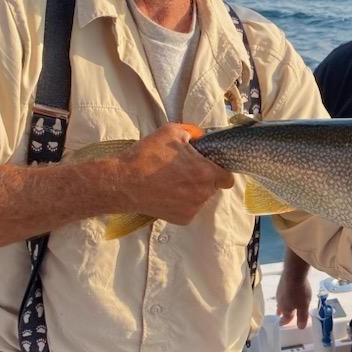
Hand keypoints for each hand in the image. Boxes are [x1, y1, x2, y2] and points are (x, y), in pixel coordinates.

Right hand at [115, 123, 234, 223]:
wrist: (123, 183)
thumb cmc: (146, 157)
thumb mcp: (171, 132)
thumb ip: (192, 132)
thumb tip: (201, 136)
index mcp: (205, 173)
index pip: (227, 178)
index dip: (220, 171)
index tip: (210, 167)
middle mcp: (202, 194)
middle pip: (213, 187)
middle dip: (203, 179)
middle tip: (184, 171)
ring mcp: (193, 208)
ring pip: (200, 198)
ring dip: (192, 191)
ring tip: (171, 182)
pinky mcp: (182, 219)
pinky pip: (189, 209)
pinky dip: (181, 203)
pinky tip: (167, 193)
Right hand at [276, 274, 311, 328]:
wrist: (293, 272)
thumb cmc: (299, 292)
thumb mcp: (304, 307)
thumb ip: (302, 317)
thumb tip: (300, 327)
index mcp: (286, 309)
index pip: (285, 318)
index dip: (284, 322)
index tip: (282, 324)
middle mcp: (280, 301)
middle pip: (281, 309)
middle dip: (282, 313)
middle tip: (280, 315)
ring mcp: (280, 292)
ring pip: (280, 301)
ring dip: (282, 304)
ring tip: (282, 306)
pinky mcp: (281, 283)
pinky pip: (282, 293)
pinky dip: (284, 296)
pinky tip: (287, 293)